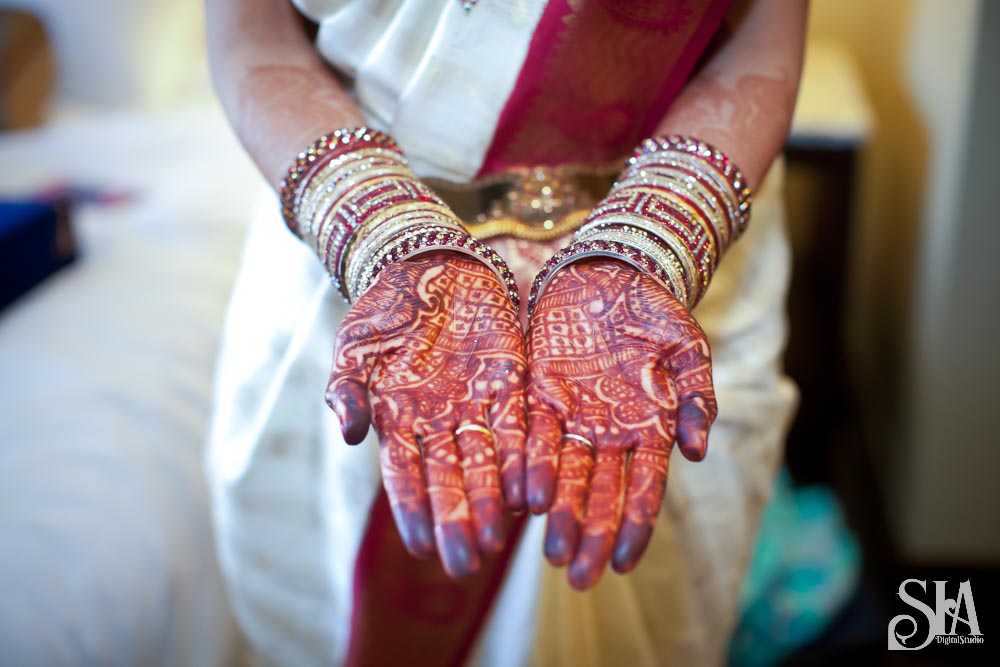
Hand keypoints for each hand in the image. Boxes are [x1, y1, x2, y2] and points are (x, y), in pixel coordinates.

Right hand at [327, 252, 526, 578]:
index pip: (404, 476)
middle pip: (448, 481)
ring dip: (491, 501)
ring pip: (485, 463)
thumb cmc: (382, 308)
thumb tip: (348, 436)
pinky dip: (522, 457)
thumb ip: (347, 390)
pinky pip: (518, 426)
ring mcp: (475, 405)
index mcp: (397, 420)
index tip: (422, 548)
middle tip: (465, 565)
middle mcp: (438, 423)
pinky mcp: (510, 383)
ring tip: (498, 539)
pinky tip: (529, 490)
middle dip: (457, 522)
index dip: (413, 511)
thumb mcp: (354, 346)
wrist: (426, 263)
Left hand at [524, 258, 716, 588]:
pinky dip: (529, 467)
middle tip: (578, 577)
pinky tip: (523, 499)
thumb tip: (697, 453)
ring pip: (564, 476)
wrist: (612, 268)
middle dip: (590, 535)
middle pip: (599, 494)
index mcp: (649, 428)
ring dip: (558, 514)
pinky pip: (532, 437)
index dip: (633, 526)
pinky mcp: (538, 395)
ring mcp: (573, 416)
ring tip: (551, 553)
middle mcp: (609, 432)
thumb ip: (696, 400)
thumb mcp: (688, 350)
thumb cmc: (656, 309)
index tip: (622, 563)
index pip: (643, 489)